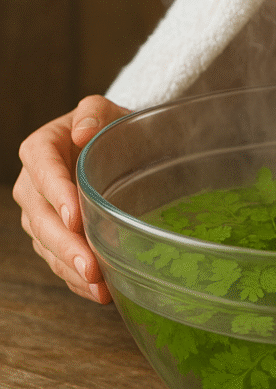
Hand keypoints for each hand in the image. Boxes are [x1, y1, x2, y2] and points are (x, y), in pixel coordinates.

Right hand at [13, 95, 129, 302]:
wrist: (117, 142)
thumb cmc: (111, 125)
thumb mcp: (104, 110)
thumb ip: (93, 113)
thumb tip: (82, 130)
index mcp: (40, 149)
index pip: (43, 172)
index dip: (57, 196)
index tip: (75, 218)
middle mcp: (32, 184)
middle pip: (41, 218)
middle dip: (65, 245)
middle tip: (91, 266)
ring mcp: (40, 213)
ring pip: (47, 245)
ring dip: (71, 268)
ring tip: (99, 285)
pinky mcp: (53, 235)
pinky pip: (57, 261)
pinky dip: (76, 279)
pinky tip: (98, 292)